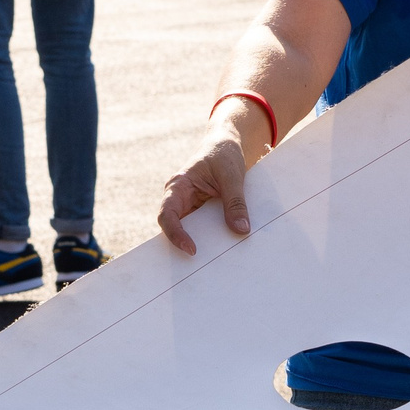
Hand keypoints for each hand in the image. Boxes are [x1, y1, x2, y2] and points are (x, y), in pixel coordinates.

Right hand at [159, 109, 255, 253]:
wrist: (227, 143)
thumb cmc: (224, 153)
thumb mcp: (232, 176)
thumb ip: (235, 202)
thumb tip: (241, 230)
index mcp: (178, 186)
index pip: (168, 214)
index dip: (175, 234)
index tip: (191, 249)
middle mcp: (178, 198)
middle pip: (174, 227)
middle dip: (183, 246)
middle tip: (201, 266)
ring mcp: (189, 206)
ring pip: (188, 230)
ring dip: (200, 243)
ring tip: (213, 262)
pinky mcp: (201, 211)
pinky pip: (201, 228)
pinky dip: (210, 238)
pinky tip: (222, 249)